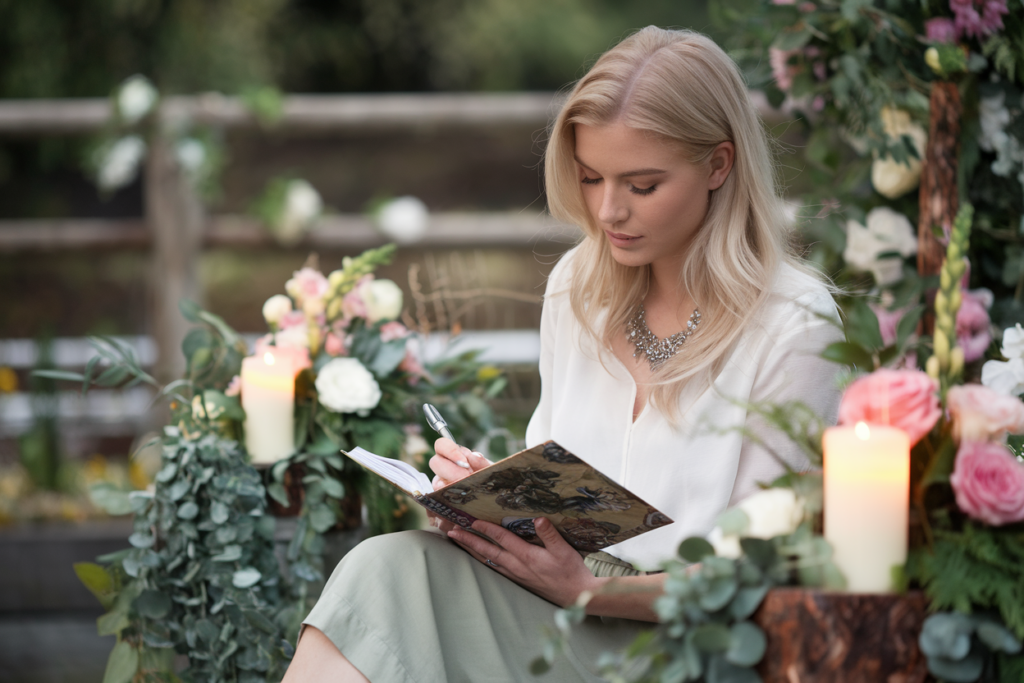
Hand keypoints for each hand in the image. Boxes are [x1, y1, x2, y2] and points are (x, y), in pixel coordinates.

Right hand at [426, 438, 489, 531]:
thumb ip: (483, 464)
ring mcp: (439, 489)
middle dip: (451, 471)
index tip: (465, 462)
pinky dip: (443, 516)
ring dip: (448, 492)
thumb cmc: (490, 484)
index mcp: (455, 458)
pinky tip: (455, 520)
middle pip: (435, 462)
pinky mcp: (438, 508)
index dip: (450, 451)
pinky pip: (433, 511)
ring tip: (463, 501)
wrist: (494, 507)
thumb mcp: (490, 474)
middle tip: (466, 480)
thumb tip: (473, 456)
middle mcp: (444, 471)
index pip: (442, 445)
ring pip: (434, 486)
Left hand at [446, 517, 600, 606]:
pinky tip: (476, 557)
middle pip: (488, 551)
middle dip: (469, 541)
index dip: (486, 529)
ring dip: (471, 550)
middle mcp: (517, 566)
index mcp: (527, 557)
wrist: (576, 595)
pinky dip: (482, 561)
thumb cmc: (571, 571)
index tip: (472, 520)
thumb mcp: (564, 550)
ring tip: (457, 541)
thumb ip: (550, 534)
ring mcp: (515, 575)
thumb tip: (538, 519)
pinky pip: (494, 568)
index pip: (502, 539)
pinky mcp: (517, 580)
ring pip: (488, 561)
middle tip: (452, 532)